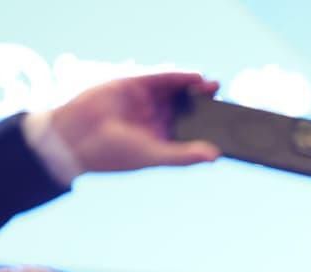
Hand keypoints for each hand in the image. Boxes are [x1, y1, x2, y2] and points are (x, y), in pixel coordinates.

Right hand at [49, 71, 220, 172]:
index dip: (210, 128)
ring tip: (215, 87)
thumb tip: (215, 155)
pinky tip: (197, 78)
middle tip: (227, 104)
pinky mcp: (138, 84)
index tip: (231, 128)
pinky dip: (181, 77)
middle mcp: (157, 119)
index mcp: (162, 139)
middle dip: (207, 106)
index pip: (192, 131)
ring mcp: (148, 101)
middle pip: (189, 109)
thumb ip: (184, 155)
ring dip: (198, 89)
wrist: (78, 135)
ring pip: (179, 92)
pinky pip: (164, 78)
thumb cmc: (114, 153)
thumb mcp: (154, 155)